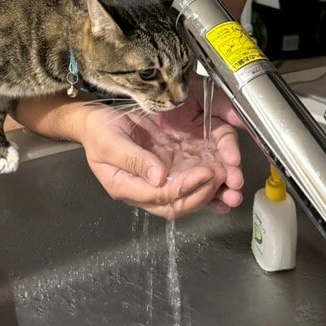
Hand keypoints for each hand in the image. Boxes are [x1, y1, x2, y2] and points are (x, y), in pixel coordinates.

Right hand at [79, 80, 243, 218]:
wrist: (95, 121)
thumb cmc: (98, 131)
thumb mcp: (110, 141)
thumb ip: (133, 159)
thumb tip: (159, 177)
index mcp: (125, 186)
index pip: (160, 196)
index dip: (184, 188)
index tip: (204, 173)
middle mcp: (143, 190)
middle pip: (176, 204)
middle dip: (202, 194)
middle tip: (222, 177)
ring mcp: (156, 182)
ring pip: (186, 199)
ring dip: (210, 195)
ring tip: (230, 184)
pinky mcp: (166, 172)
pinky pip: (189, 185)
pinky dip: (207, 187)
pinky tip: (224, 184)